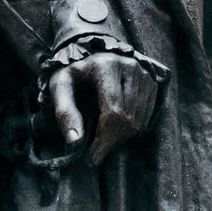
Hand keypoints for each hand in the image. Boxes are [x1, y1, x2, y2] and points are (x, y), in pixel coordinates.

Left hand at [40, 49, 159, 165]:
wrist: (91, 52)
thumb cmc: (73, 73)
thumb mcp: (60, 87)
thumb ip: (65, 112)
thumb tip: (75, 141)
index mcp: (105, 66)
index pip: (113, 111)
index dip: (104, 139)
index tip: (92, 158)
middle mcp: (129, 66)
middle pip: (128, 117)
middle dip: (112, 141)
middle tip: (98, 152)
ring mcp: (143, 73)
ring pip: (139, 119)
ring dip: (122, 137)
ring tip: (105, 139)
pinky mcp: (151, 80)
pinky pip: (147, 115)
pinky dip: (133, 128)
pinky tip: (117, 128)